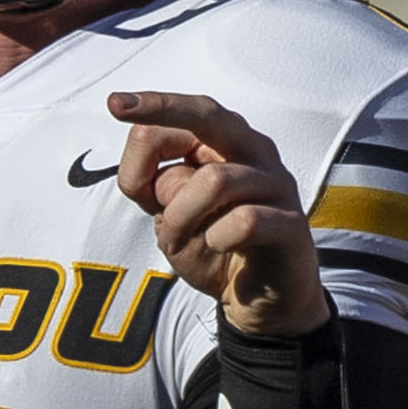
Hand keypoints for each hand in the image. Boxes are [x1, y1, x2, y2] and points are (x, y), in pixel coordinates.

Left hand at [110, 90, 332, 336]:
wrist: (261, 302)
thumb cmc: (217, 248)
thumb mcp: (172, 217)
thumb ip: (156, 186)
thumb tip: (148, 151)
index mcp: (226, 142)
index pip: (180, 118)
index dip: (142, 135)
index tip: (128, 171)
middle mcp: (255, 151)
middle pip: (208, 114)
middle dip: (159, 107)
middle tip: (115, 106)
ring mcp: (277, 184)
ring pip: (215, 180)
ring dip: (182, 216)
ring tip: (179, 242)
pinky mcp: (292, 223)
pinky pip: (244, 221)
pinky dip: (217, 238)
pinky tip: (219, 248)